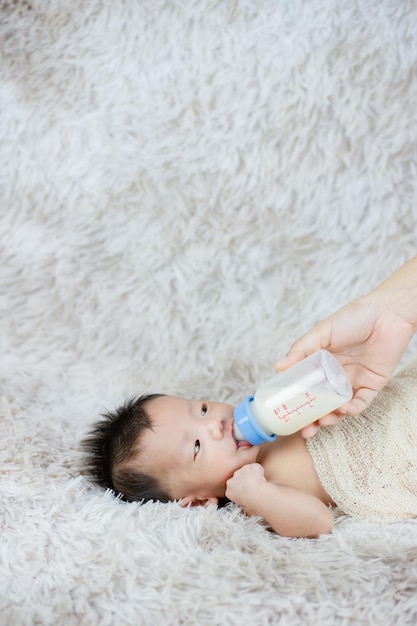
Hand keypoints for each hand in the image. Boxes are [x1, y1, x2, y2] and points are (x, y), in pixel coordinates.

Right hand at [225, 463, 265, 511]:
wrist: (256, 494)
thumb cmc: (251, 502)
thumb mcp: (241, 504)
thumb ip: (240, 498)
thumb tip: (244, 500)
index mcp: (229, 491)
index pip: (233, 487)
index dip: (240, 488)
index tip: (246, 491)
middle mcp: (232, 480)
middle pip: (238, 477)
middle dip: (244, 480)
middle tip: (253, 487)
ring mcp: (239, 471)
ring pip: (246, 471)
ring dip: (252, 475)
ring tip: (258, 484)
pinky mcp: (249, 466)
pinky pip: (255, 467)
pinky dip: (259, 471)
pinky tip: (262, 479)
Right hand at [276, 291, 415, 436]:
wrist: (387, 313)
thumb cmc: (354, 317)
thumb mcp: (321, 332)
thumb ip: (301, 350)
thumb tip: (279, 367)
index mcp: (322, 362)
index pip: (307, 386)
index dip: (298, 401)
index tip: (286, 413)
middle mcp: (336, 373)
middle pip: (322, 402)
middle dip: (313, 419)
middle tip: (305, 429)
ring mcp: (354, 380)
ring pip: (340, 407)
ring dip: (331, 417)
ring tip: (323, 421)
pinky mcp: (372, 384)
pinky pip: (361, 402)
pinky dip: (352, 410)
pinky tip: (344, 410)